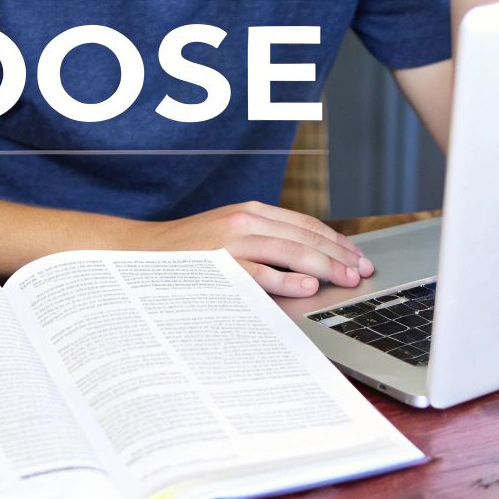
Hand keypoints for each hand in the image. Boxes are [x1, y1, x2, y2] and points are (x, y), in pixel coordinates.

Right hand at [136, 201, 374, 296]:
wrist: (136, 253)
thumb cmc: (185, 253)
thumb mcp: (226, 236)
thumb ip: (261, 242)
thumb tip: (303, 263)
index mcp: (250, 212)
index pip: (305, 224)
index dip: (335, 240)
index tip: (357, 257)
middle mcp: (245, 220)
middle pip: (305, 236)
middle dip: (339, 254)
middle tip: (362, 272)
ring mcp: (231, 240)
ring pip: (290, 249)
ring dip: (324, 265)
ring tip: (346, 279)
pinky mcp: (218, 262)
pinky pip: (259, 271)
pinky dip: (285, 278)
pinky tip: (307, 286)